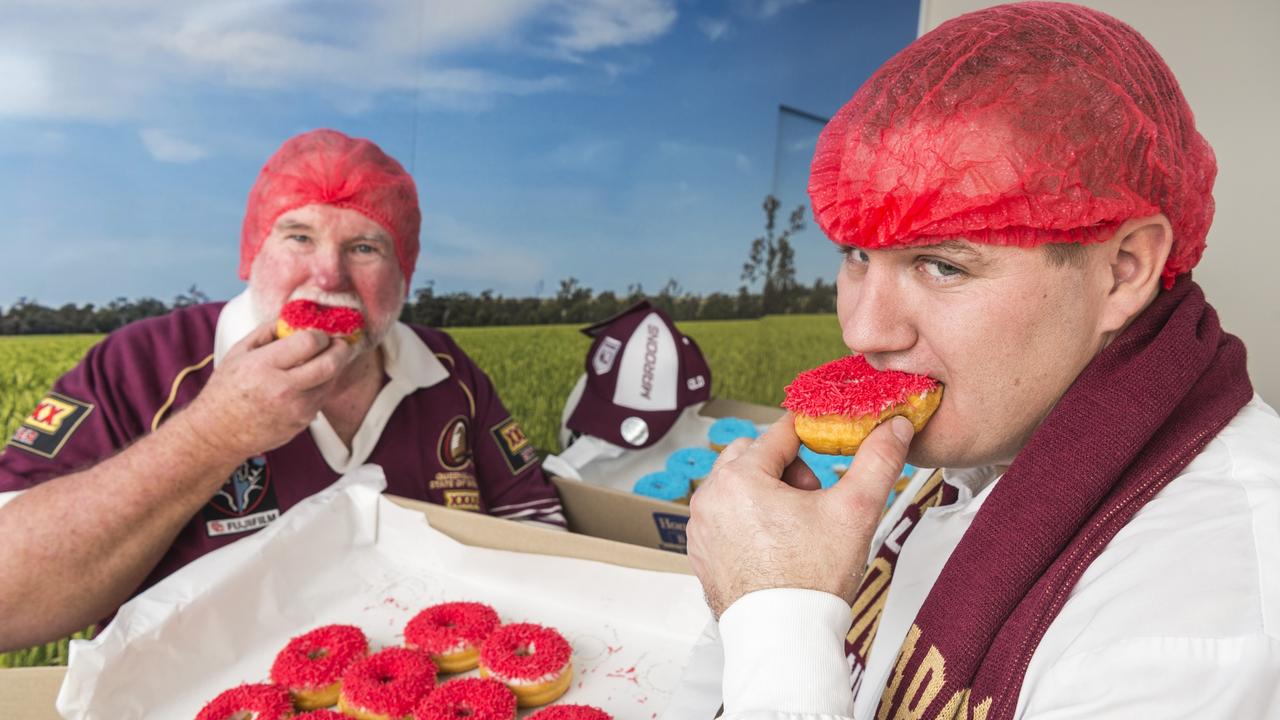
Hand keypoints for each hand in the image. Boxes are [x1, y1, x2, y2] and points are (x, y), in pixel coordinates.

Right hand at [178, 320, 352, 460]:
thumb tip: (295, 318)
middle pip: (330, 364)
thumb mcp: (239, 352)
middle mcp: (282, 389)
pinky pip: (322, 399)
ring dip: (333, 369)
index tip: (320, 333)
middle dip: (341, 349)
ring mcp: (295, 409)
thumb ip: (269, 331)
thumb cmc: (226, 390)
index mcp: (263, 365)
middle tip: (340, 343)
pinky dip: (321, 387)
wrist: (218, 432)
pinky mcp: (302, 423)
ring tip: (321, 361)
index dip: (320, 334)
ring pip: (330, 382)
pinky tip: (308, 382)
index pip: (309, 342)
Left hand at [687, 413, 913, 617]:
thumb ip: (878, 461)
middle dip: (788, 470)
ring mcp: (702, 527)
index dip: (812, 435)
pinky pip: (726, 518)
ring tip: (798, 529)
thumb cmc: (811, 580)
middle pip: (756, 457)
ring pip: (740, 487)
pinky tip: (777, 548)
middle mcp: (710, 497)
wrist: (784, 640)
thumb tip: (894, 427)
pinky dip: (749, 522)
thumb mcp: (854, 512)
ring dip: (769, 495)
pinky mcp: (702, 553)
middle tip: (815, 501)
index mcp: (739, 478)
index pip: (780, 433)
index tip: (831, 441)